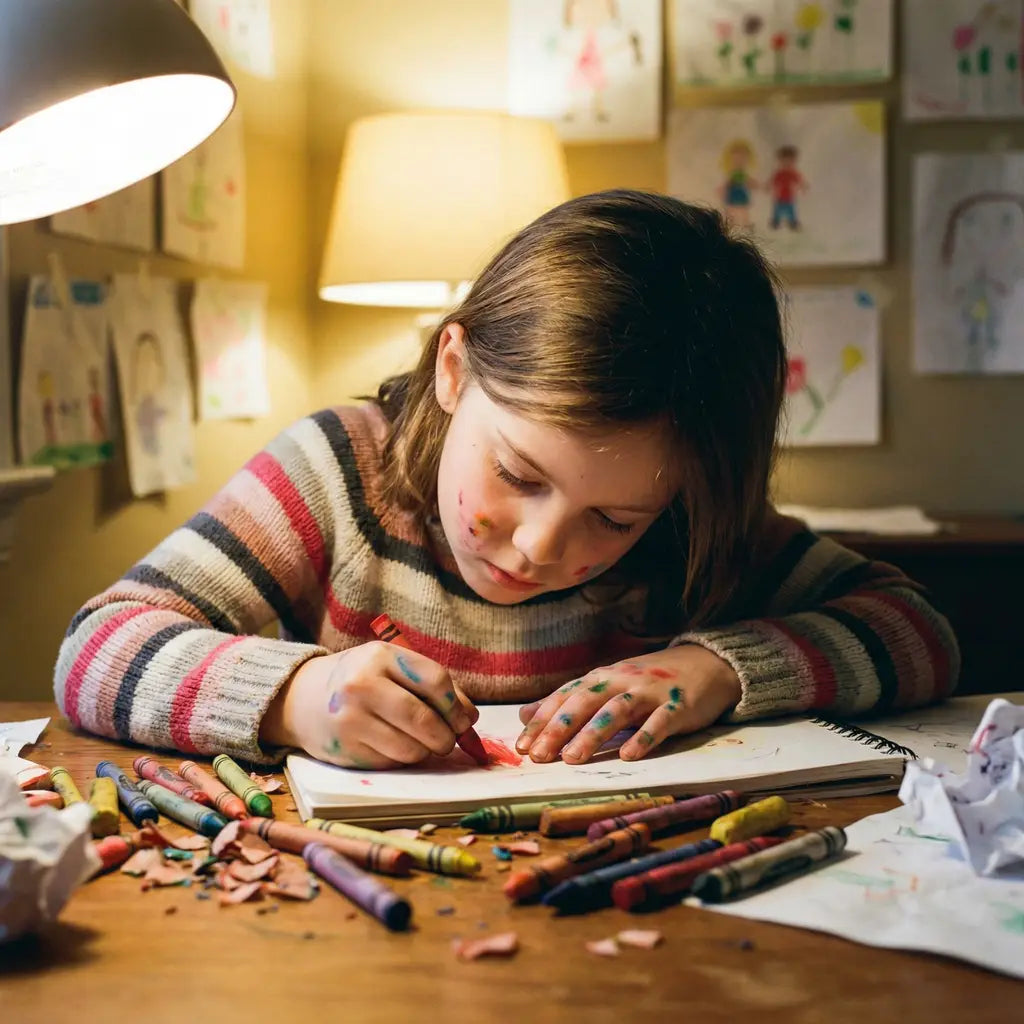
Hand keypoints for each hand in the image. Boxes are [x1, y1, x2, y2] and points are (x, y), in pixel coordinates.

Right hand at [260, 642, 477, 768]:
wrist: (302, 698)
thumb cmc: (362, 680)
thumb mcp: (392, 666)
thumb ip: (432, 685)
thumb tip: (469, 718)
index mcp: (381, 656)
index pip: (435, 681)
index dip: (457, 706)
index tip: (465, 720)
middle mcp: (363, 685)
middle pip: (423, 719)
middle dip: (446, 736)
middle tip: (450, 741)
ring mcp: (351, 719)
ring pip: (410, 748)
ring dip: (425, 751)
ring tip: (421, 742)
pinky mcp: (345, 749)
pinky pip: (392, 762)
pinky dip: (403, 759)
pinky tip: (393, 745)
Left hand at [514, 645, 741, 763]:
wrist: (704, 663)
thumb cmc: (648, 681)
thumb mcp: (606, 686)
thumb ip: (568, 701)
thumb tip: (525, 715)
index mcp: (601, 678)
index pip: (565, 698)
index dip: (542, 721)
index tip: (522, 747)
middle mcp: (621, 681)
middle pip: (585, 703)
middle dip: (560, 729)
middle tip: (539, 756)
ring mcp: (650, 692)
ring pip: (617, 711)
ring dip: (594, 734)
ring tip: (573, 759)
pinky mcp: (677, 706)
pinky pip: (659, 723)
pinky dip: (643, 738)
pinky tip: (628, 756)